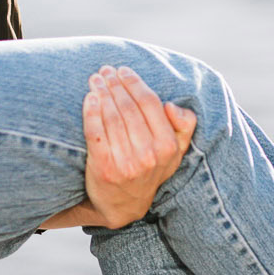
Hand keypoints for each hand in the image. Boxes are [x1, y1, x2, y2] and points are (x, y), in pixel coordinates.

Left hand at [41, 66, 196, 230]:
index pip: (150, 103)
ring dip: (102, 92)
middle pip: (128, 107)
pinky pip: (95, 131)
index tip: (123, 70)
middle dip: (115, 84)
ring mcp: (125, 162)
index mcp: (168, 147)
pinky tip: (89, 98)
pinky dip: (91, 111)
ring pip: (111, 116)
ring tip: (96, 79)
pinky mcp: (103, 167)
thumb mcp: (176, 152)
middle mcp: (148, 155)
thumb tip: (171, 105)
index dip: (135, 83)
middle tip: (105, 70)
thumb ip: (184, 126)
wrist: (123, 205)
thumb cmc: (151, 168)